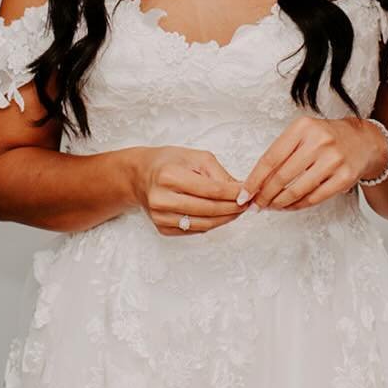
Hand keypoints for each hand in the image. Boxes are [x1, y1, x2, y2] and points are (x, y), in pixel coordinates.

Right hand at [131, 147, 246, 235]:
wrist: (140, 175)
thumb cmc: (168, 162)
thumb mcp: (195, 157)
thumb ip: (219, 174)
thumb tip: (240, 190)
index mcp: (170, 176)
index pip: (212, 190)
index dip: (234, 194)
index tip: (248, 193)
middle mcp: (162, 198)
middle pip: (209, 209)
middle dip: (233, 208)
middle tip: (247, 204)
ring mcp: (160, 216)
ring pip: (204, 224)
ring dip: (225, 219)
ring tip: (237, 211)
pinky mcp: (162, 228)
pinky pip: (193, 230)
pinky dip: (210, 224)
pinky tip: (219, 216)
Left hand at [242, 116, 386, 210]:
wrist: (362, 141)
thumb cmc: (325, 138)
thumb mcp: (302, 134)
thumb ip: (281, 153)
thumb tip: (255, 182)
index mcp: (302, 128)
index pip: (270, 158)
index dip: (254, 180)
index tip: (244, 195)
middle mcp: (318, 142)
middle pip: (282, 176)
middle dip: (264, 195)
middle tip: (255, 205)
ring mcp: (333, 160)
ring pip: (297, 190)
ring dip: (279, 203)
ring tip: (271, 207)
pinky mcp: (345, 177)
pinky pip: (315, 198)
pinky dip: (298, 206)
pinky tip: (289, 207)